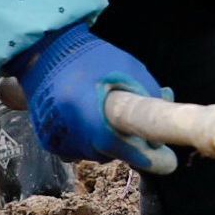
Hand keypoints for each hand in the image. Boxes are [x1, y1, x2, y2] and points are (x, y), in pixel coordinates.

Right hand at [9, 21, 162, 166]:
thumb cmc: (90, 57)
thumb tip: (161, 132)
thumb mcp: (127, 70)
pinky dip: (91, 138)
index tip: (171, 162)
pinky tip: (90, 115)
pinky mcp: (49, 142)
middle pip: (111, 153)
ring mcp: (56, 141)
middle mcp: (69, 135)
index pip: (122, 148)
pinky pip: (80, 150)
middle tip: (137, 121)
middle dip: (129, 142)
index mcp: (87, 116)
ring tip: (106, 109)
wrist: (44, 51)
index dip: (149, 157)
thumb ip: (148, 98)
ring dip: (109, 140)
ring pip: (96, 153)